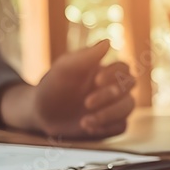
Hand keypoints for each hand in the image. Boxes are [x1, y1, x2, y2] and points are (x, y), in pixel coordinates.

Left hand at [0, 41, 135, 138]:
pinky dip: (107, 128)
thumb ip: (85, 55)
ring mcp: (112, 107)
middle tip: (86, 103)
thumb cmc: (52, 86)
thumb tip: (108, 42)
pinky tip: (88, 127)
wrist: (41, 114)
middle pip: (129, 87)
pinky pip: (121, 126)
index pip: (123, 68)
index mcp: (103, 71)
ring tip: (84, 121)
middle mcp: (112, 88)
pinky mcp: (110, 125)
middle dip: (109, 96)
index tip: (96, 80)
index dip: (115, 74)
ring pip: (127, 108)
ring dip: (108, 115)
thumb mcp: (64, 69)